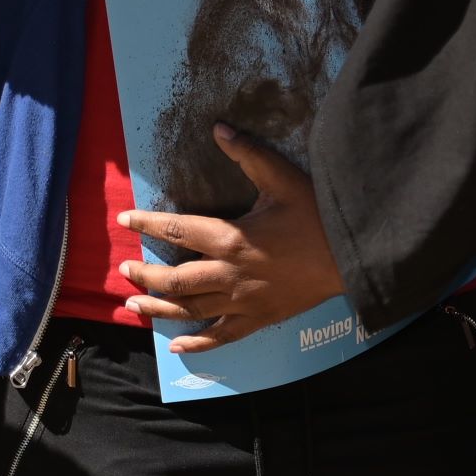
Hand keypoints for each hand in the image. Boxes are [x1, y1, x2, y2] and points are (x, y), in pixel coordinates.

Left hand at [117, 124, 345, 351]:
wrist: (350, 252)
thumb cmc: (316, 214)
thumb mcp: (284, 178)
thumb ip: (249, 155)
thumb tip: (218, 129)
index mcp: (230, 237)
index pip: (176, 229)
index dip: (147, 223)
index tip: (125, 220)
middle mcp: (227, 273)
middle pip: (173, 278)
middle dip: (144, 274)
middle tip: (124, 270)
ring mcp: (240, 300)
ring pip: (188, 310)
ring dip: (157, 307)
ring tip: (134, 303)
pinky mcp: (257, 318)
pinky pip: (220, 337)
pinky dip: (196, 344)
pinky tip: (177, 346)